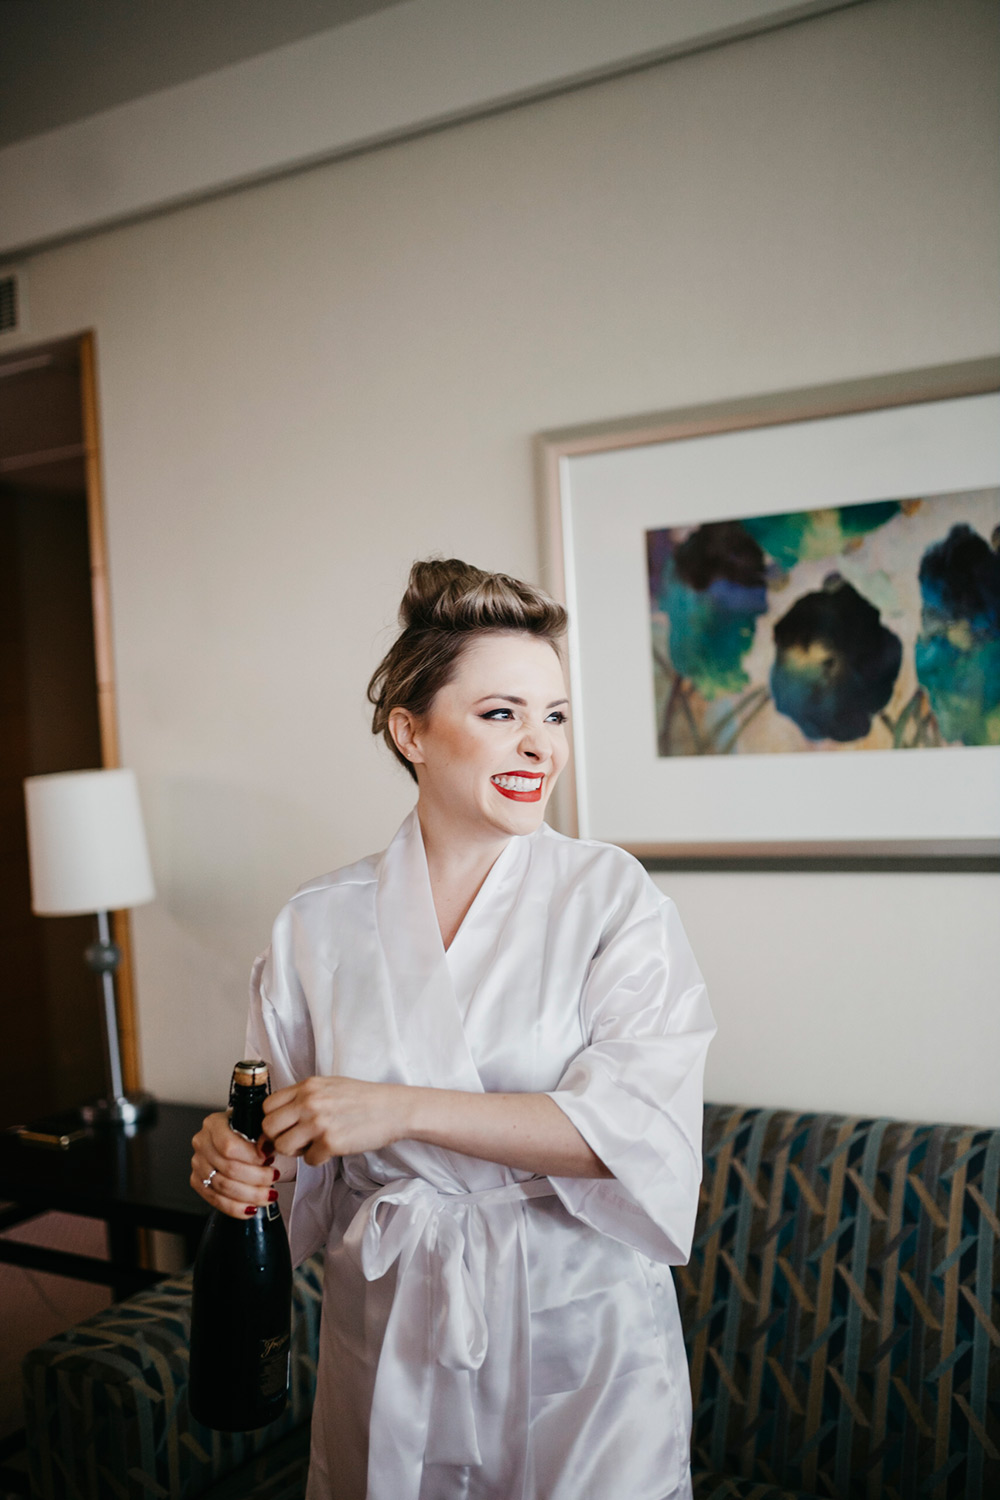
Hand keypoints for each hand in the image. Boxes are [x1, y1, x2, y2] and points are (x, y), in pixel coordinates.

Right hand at [190, 1109, 278, 1219]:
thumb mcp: (256, 1124)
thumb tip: (266, 1147)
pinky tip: (251, 1208)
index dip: (251, 1156)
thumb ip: (262, 1134)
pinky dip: (235, 1207)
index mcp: (214, 1124)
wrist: (236, 1138)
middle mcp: (202, 1143)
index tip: (270, 1159)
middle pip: (228, 1168)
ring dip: (250, 1194)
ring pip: (223, 1186)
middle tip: (274, 1177)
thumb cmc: (247, 1131)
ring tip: (268, 1194)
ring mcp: (198, 1164)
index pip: (229, 1146)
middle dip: (257, 1177)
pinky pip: (216, 1200)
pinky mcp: (198, 1182)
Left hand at [263, 1076, 409, 1165]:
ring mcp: (318, 1122)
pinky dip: (318, 1159)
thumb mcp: (329, 1086)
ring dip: (296, 1151)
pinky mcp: (330, 1142)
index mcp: (307, 1086)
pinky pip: (309, 1160)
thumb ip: (304, 1097)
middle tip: (295, 1140)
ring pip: (283, 1147)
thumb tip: (280, 1116)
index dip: (272, 1120)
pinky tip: (331, 1149)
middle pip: (269, 1127)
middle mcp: (309, 1102)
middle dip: (279, 1138)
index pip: (267, 1106)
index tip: (281, 1128)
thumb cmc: (363, 1098)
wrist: (393, 1109)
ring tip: (312, 1146)